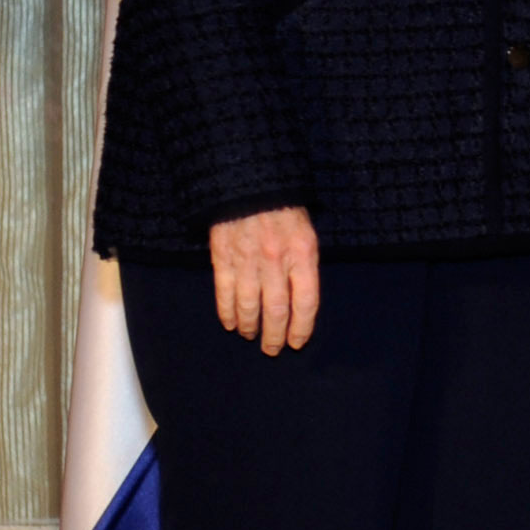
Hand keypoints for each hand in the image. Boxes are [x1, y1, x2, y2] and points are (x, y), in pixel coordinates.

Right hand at [211, 205, 320, 354]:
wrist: (250, 180)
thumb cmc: (285, 206)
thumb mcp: (307, 230)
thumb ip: (305, 262)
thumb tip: (301, 298)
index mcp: (303, 253)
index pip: (306, 301)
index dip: (301, 327)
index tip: (296, 342)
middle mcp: (276, 260)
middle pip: (276, 310)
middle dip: (275, 335)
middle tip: (272, 350)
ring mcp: (247, 260)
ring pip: (248, 306)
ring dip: (250, 326)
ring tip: (251, 336)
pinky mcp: (223, 257)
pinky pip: (224, 292)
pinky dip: (227, 312)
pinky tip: (230, 323)